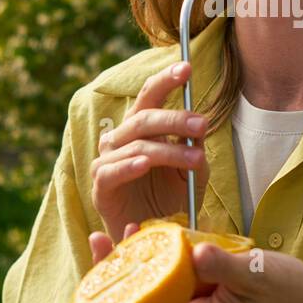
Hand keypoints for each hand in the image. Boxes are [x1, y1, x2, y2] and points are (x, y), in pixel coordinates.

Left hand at [79, 241, 302, 302]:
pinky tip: (146, 238)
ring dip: (128, 276)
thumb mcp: (257, 275)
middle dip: (110, 299)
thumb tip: (193, 253)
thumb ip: (224, 265)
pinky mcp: (202, 292)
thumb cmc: (286, 296)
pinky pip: (168, 283)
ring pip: (151, 299)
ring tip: (107, 242)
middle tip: (90, 261)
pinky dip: (153, 264)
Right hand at [90, 61, 209, 240]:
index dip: (165, 80)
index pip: (149, 96)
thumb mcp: (192, 169)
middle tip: (202, 124)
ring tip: (195, 158)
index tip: (186, 67)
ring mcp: (107, 160)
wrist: (155, 235)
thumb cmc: (171, 197)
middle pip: (144, 119)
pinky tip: (145, 163)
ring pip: (137, 146)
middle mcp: (120, 138)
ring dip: (168, 151)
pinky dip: (129, 166)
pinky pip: (112, 171)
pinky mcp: (100, 187)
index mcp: (140, 127)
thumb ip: (194, 145)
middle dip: (175, 119)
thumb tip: (199, 126)